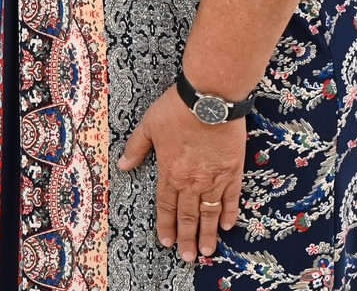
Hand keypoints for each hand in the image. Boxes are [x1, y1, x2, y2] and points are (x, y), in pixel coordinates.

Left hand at [118, 85, 244, 261]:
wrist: (210, 100)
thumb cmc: (177, 108)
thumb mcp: (149, 125)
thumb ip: (137, 147)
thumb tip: (123, 164)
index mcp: (170, 171)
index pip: (166, 205)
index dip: (166, 225)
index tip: (166, 241)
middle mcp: (192, 181)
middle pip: (188, 216)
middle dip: (186, 238)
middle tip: (187, 257)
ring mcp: (214, 178)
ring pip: (209, 213)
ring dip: (207, 233)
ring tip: (207, 250)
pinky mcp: (232, 171)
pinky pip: (230, 198)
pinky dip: (228, 213)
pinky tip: (226, 224)